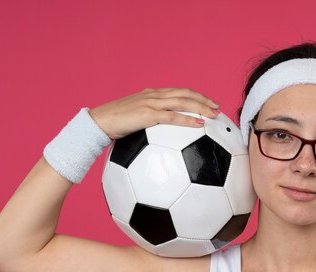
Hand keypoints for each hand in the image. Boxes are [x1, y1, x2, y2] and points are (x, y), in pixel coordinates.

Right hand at [88, 88, 219, 139]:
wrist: (98, 122)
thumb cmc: (113, 124)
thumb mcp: (133, 119)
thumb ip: (146, 121)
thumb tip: (156, 135)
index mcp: (151, 94)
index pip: (177, 91)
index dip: (194, 95)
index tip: (207, 102)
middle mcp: (153, 95)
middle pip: (185, 93)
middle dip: (203, 99)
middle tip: (217, 107)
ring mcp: (151, 103)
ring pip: (183, 101)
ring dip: (201, 107)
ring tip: (214, 114)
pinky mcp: (148, 114)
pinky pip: (173, 116)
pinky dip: (188, 119)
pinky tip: (199, 124)